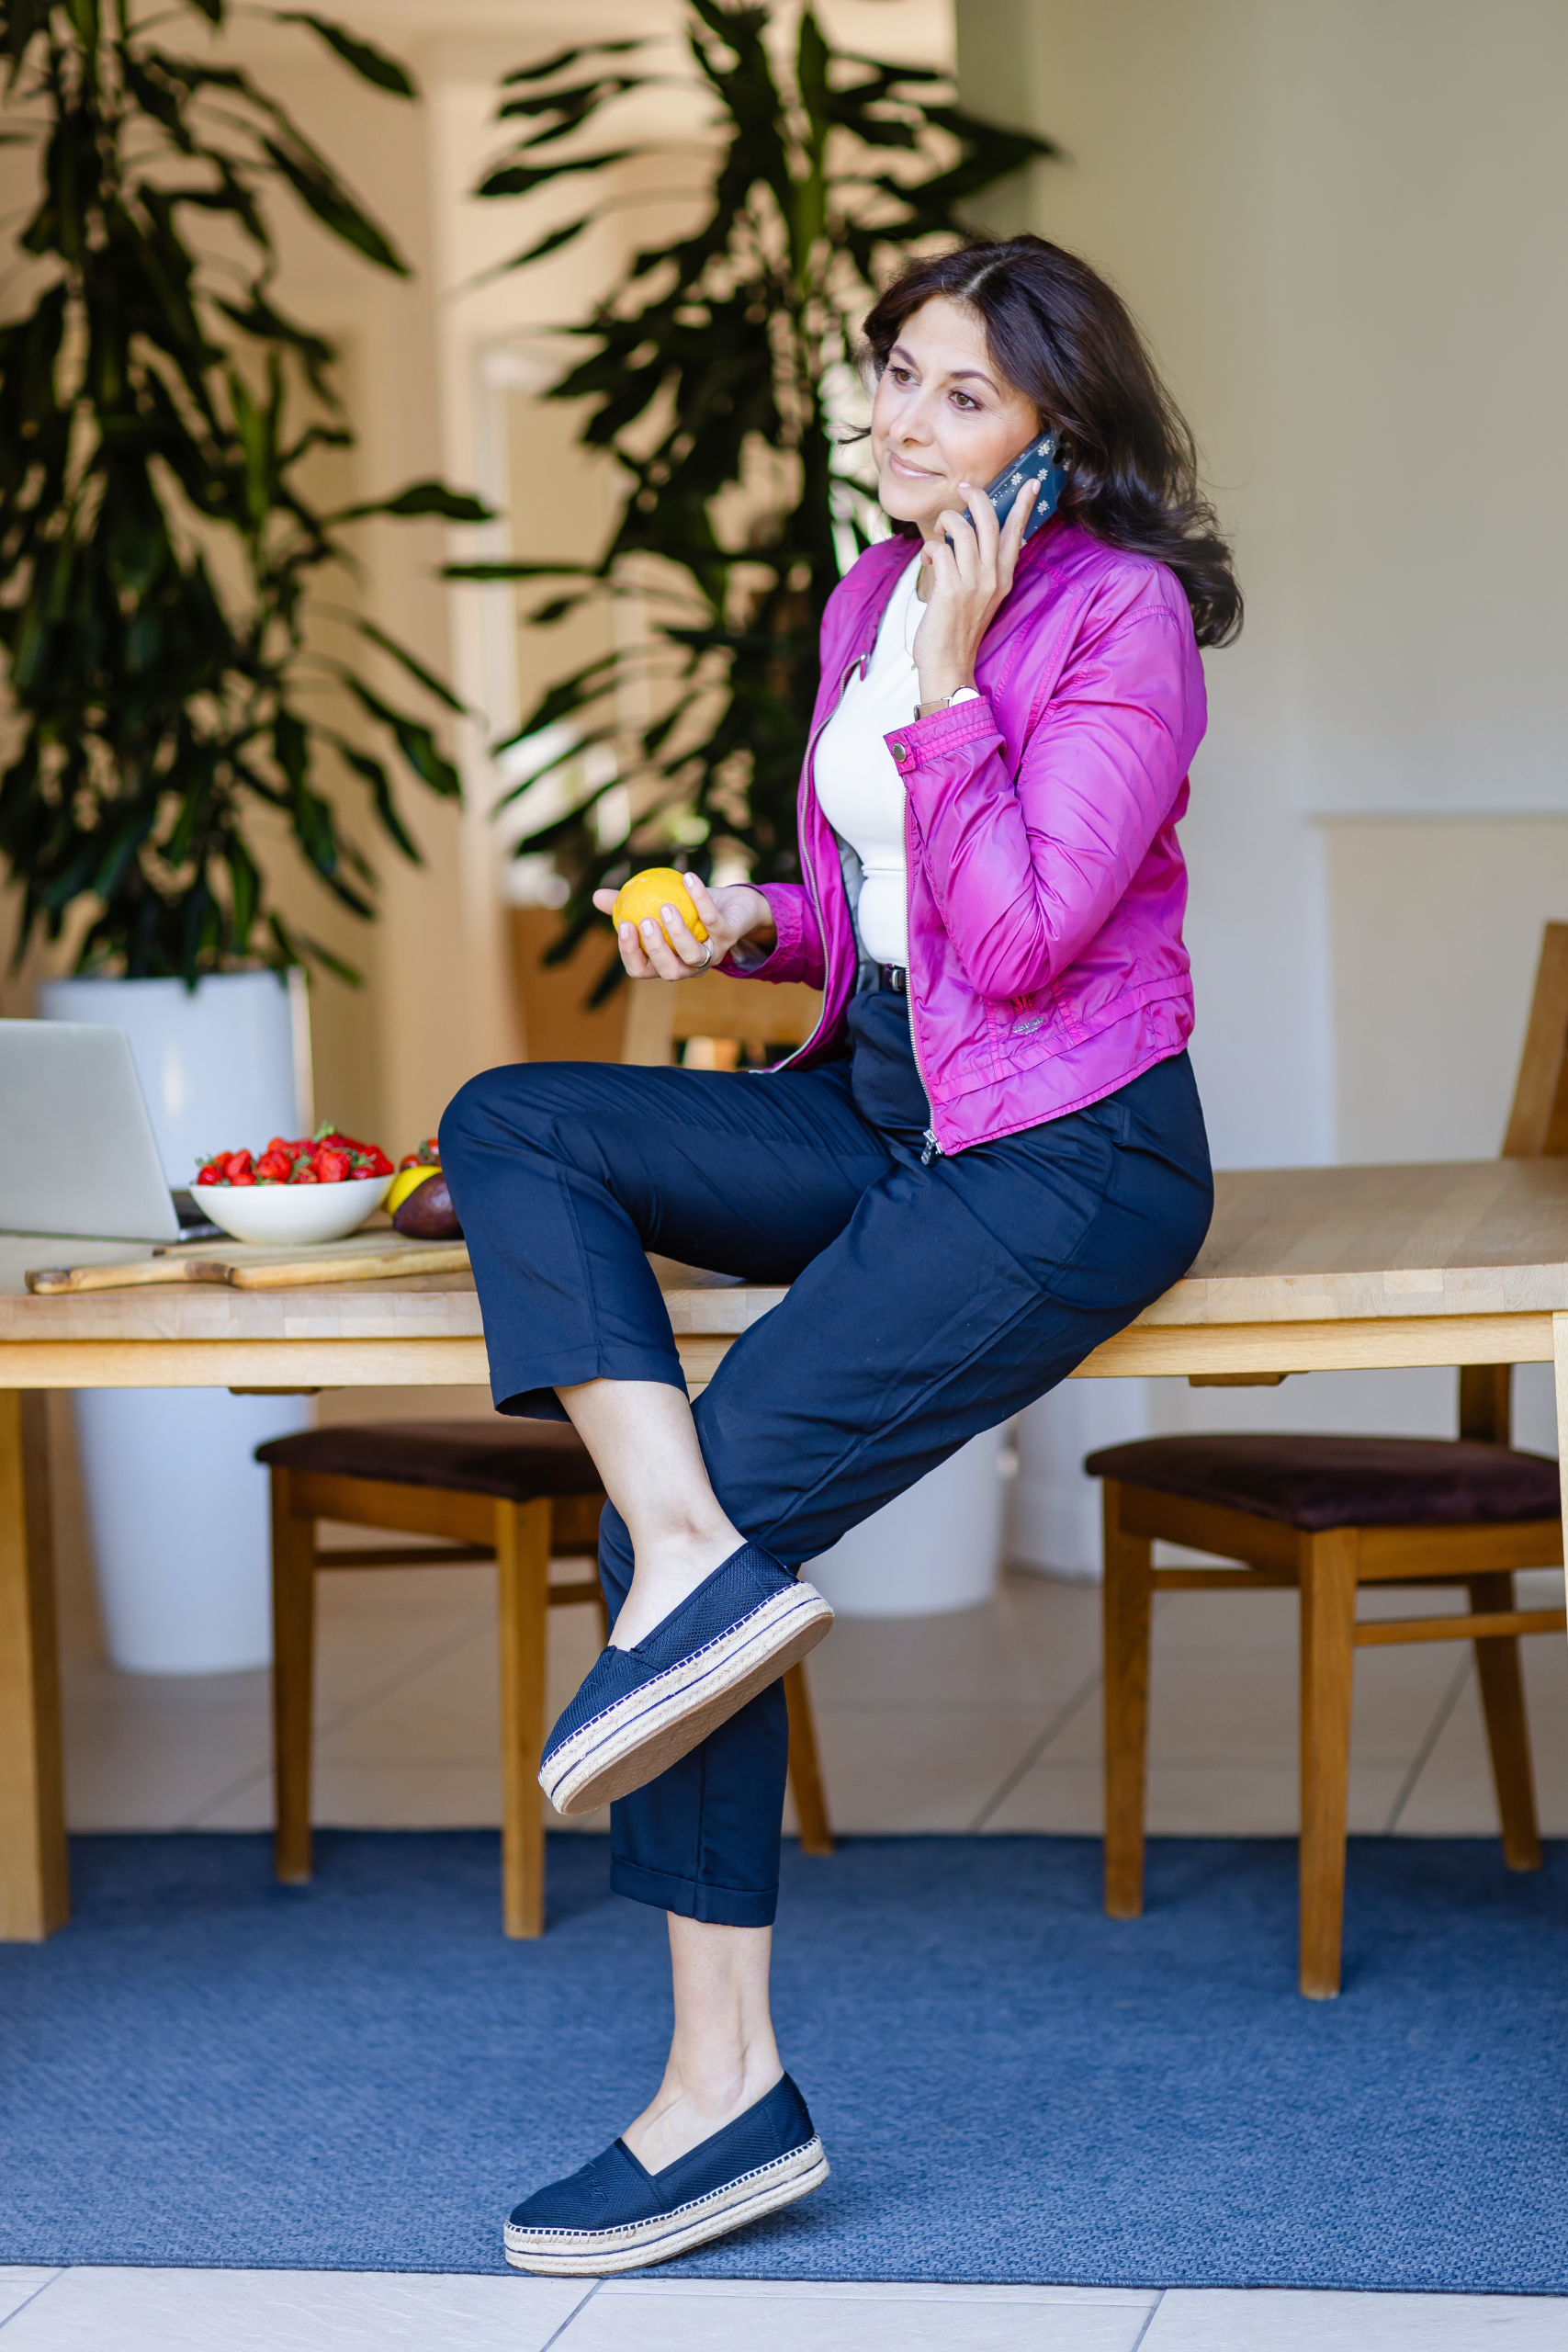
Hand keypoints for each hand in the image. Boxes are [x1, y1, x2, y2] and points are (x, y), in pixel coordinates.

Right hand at [592, 875, 776, 981]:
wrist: (734, 903)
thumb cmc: (690, 908)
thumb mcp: (656, 903)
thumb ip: (628, 904)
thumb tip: (597, 897)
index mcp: (668, 962)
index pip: (642, 970)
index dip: (630, 954)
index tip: (623, 926)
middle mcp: (690, 966)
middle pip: (669, 972)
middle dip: (655, 950)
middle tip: (644, 922)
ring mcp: (712, 954)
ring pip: (693, 955)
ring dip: (678, 932)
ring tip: (665, 907)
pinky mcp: (730, 937)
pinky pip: (713, 921)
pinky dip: (700, 900)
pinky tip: (688, 878)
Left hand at [911, 474, 1037, 707]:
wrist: (949, 664)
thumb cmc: (958, 631)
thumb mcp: (979, 597)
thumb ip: (980, 569)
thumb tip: (967, 537)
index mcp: (1003, 577)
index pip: (1016, 533)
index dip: (1023, 505)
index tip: (1031, 483)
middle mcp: (993, 577)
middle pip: (990, 520)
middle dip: (975, 496)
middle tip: (962, 490)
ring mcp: (973, 583)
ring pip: (964, 529)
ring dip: (947, 521)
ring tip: (939, 531)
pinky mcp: (951, 589)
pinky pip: (940, 549)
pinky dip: (930, 548)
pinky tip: (927, 559)